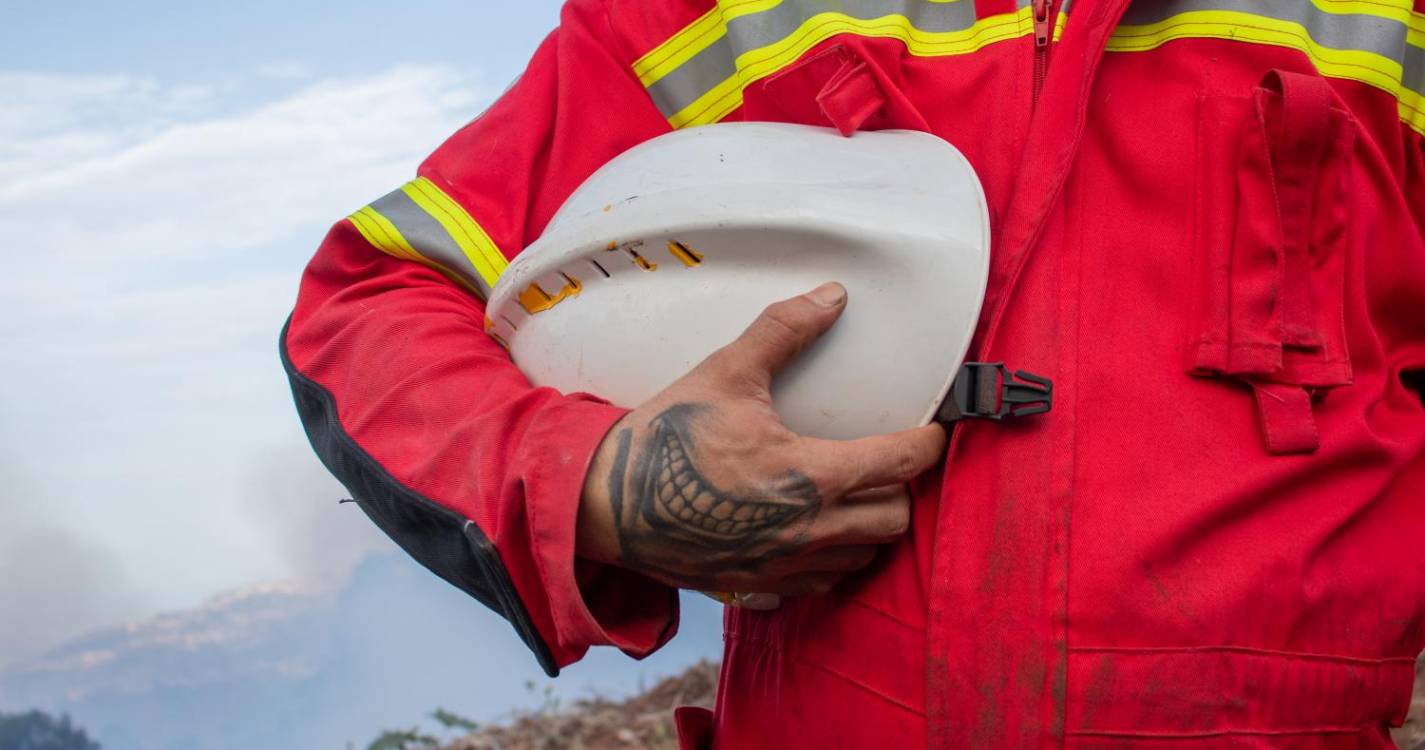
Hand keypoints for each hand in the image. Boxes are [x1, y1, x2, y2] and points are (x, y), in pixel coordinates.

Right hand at [576, 282, 946, 603]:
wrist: (604, 503)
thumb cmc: (665, 437)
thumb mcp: (725, 372)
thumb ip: (784, 331)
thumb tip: (832, 295)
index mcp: (809, 475)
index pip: (899, 465)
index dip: (927, 444)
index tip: (932, 431)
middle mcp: (806, 529)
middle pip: (894, 519)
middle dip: (901, 489)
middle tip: (888, 461)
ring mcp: (783, 565)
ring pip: (862, 556)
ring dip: (869, 526)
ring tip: (857, 495)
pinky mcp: (759, 584)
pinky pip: (821, 582)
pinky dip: (832, 558)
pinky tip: (816, 531)